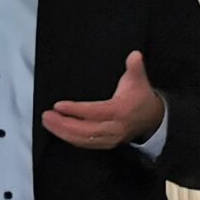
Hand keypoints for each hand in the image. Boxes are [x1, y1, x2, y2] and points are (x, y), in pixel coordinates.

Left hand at [43, 51, 164, 149]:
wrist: (153, 118)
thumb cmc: (140, 97)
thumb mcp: (138, 79)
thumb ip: (135, 67)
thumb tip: (135, 54)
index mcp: (120, 111)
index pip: (94, 112)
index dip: (76, 110)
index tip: (58, 105)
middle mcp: (115, 127)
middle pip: (86, 130)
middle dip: (64, 124)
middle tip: (46, 115)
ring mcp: (111, 138)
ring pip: (84, 139)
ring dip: (63, 132)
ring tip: (48, 122)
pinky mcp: (107, 143)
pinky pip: (86, 144)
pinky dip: (71, 139)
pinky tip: (58, 131)